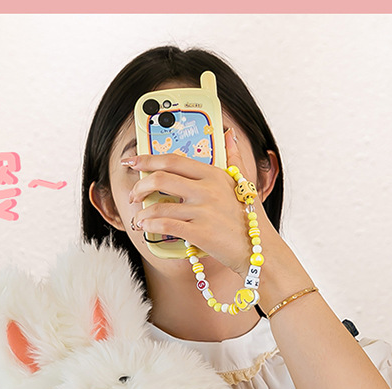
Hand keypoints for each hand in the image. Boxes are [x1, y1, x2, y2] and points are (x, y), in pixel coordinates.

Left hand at [127, 130, 279, 278]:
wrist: (259, 250)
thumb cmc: (249, 219)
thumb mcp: (243, 182)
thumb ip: (233, 158)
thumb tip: (230, 134)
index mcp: (213, 174)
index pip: (173, 160)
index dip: (147, 158)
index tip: (132, 162)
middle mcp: (207, 189)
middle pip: (161, 178)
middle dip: (139, 186)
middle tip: (133, 195)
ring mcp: (203, 211)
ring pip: (159, 206)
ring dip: (142, 213)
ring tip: (139, 219)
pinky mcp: (200, 233)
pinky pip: (165, 225)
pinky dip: (150, 226)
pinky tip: (145, 228)